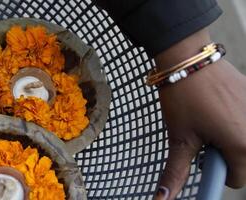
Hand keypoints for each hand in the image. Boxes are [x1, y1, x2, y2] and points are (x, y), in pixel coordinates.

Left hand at [153, 30, 245, 199]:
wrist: (188, 59)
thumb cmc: (184, 96)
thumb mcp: (180, 138)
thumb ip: (177, 172)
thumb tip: (164, 197)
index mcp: (243, 145)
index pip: (236, 179)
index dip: (213, 171)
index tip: (200, 156)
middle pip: (242, 160)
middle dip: (222, 154)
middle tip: (203, 135)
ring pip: (243, 141)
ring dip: (228, 138)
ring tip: (209, 120)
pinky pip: (245, 121)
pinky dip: (233, 122)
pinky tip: (217, 109)